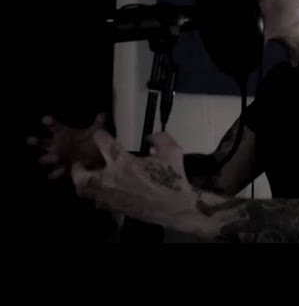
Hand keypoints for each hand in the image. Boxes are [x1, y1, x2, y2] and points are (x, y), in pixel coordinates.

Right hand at [26, 114, 108, 178]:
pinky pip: (55, 173)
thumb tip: (104, 115)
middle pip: (41, 143)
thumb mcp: (96, 131)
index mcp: (63, 134)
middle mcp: (57, 146)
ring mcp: (57, 159)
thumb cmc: (92, 141)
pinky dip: (55, 173)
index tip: (46, 119)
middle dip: (35, 142)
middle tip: (30, 140)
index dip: (49, 122)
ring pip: (44, 159)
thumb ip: (99, 123)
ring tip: (54, 157)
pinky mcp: (62, 170)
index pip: (54, 126)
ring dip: (47, 159)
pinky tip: (54, 174)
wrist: (95, 159)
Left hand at [71, 130, 193, 228]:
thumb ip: (159, 138)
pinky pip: (97, 201)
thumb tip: (150, 137)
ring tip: (92, 176)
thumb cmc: (173, 181)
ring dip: (85, 181)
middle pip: (80, 173)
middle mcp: (112, 180)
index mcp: (124, 163)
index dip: (101, 135)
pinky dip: (98, 195)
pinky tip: (108, 190)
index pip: (102, 142)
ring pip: (84, 190)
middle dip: (79, 166)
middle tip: (84, 162)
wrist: (176, 207)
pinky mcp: (115, 208)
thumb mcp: (172, 151)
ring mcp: (111, 196)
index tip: (102, 135)